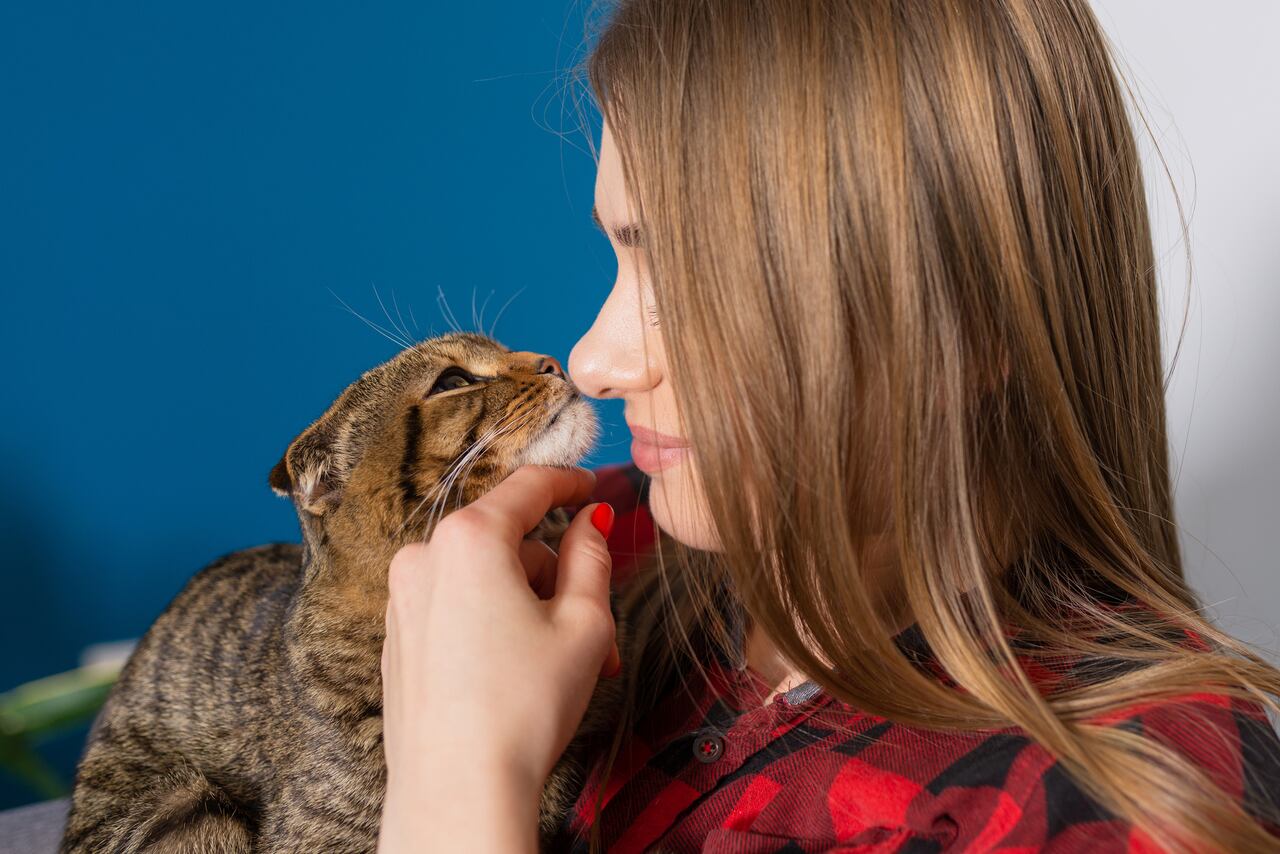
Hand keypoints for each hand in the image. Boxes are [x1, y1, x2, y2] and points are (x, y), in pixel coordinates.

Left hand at [378, 464, 617, 851]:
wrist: (458, 791)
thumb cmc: (523, 707)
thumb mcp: (585, 623)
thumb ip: (592, 557)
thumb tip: (592, 524)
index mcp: (469, 538)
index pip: (529, 486)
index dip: (571, 482)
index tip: (593, 487)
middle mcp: (424, 557)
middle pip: (509, 541)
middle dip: (558, 575)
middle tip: (598, 626)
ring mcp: (403, 600)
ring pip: (484, 578)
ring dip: (530, 606)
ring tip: (568, 664)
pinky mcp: (398, 639)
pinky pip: (456, 608)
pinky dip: (494, 624)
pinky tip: (523, 672)